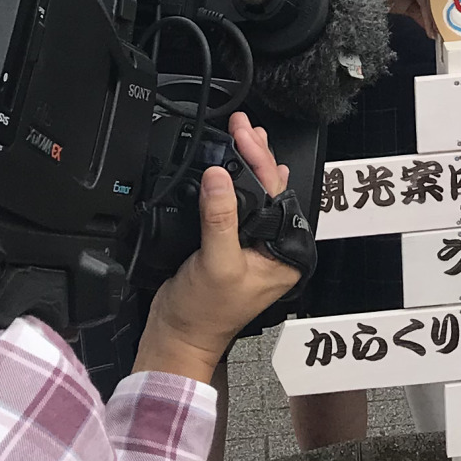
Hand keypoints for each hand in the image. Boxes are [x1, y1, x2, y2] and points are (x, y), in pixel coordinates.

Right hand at [134, 113, 300, 385]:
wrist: (175, 337)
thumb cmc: (204, 314)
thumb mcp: (217, 263)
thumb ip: (221, 217)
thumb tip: (219, 174)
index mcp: (286, 254)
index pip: (278, 196)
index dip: (261, 161)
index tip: (244, 133)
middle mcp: (274, 247)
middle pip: (269, 191)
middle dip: (256, 155)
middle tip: (242, 124)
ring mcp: (252, 245)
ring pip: (253, 195)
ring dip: (245, 163)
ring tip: (240, 133)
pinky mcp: (229, 244)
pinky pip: (233, 205)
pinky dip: (229, 182)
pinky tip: (229, 165)